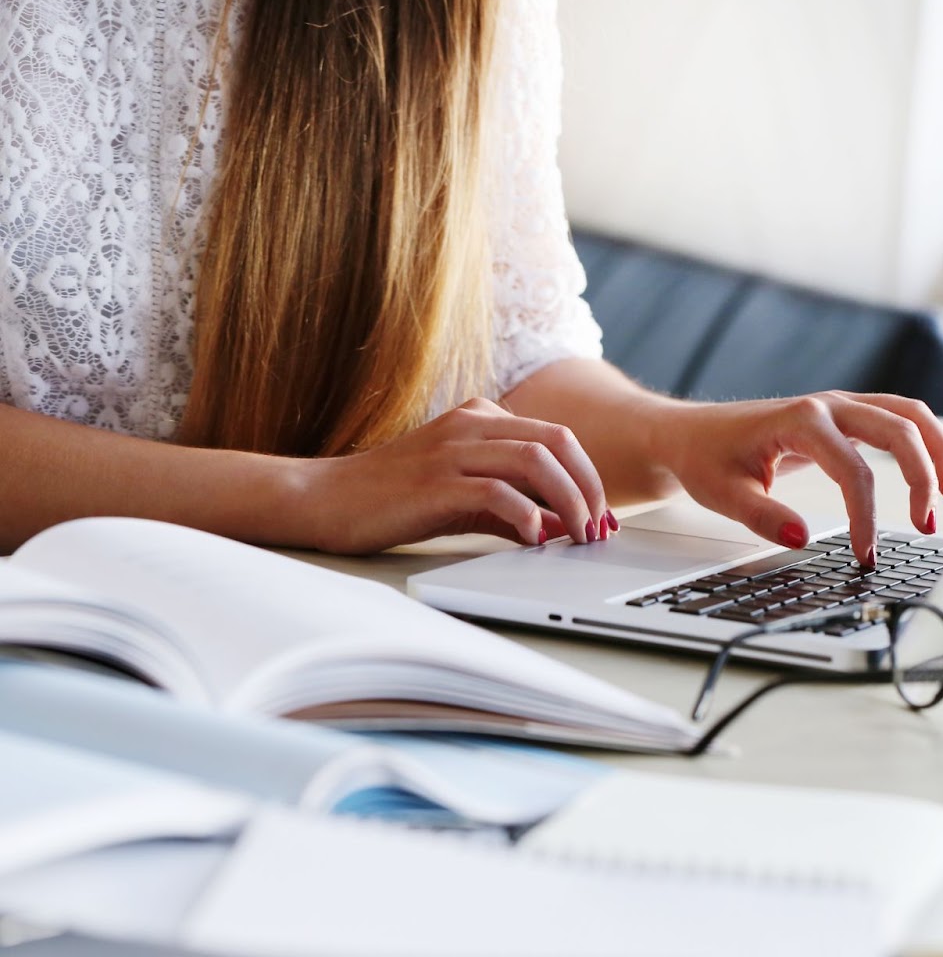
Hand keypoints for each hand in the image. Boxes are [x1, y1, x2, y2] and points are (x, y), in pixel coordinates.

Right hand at [302, 398, 615, 553]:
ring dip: (568, 500)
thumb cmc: (396, 499)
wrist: (326, 499)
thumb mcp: (466, 497)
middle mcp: (471, 424)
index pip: (557, 436)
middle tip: (598, 527)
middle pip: (557, 441)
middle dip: (589, 486)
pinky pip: (496, 490)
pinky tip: (533, 538)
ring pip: (535, 460)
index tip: (601, 514)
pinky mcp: (434, 481)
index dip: (588, 476)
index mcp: (482, 418)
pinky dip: (525, 514)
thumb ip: (514, 506)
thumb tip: (563, 528)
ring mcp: (452, 449)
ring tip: (577, 535)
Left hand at [650, 391, 942, 566]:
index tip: (865, 553)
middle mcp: (828, 406)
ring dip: (939, 449)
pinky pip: (900, 418)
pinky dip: (931, 437)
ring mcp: (840, 406)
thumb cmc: (707, 460)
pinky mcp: (846, 416)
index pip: (853, 470)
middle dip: (924, 474)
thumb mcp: (724, 495)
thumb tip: (802, 537)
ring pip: (909, 415)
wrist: (692, 434)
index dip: (866, 516)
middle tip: (930, 520)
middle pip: (899, 429)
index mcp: (800, 421)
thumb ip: (763, 516)